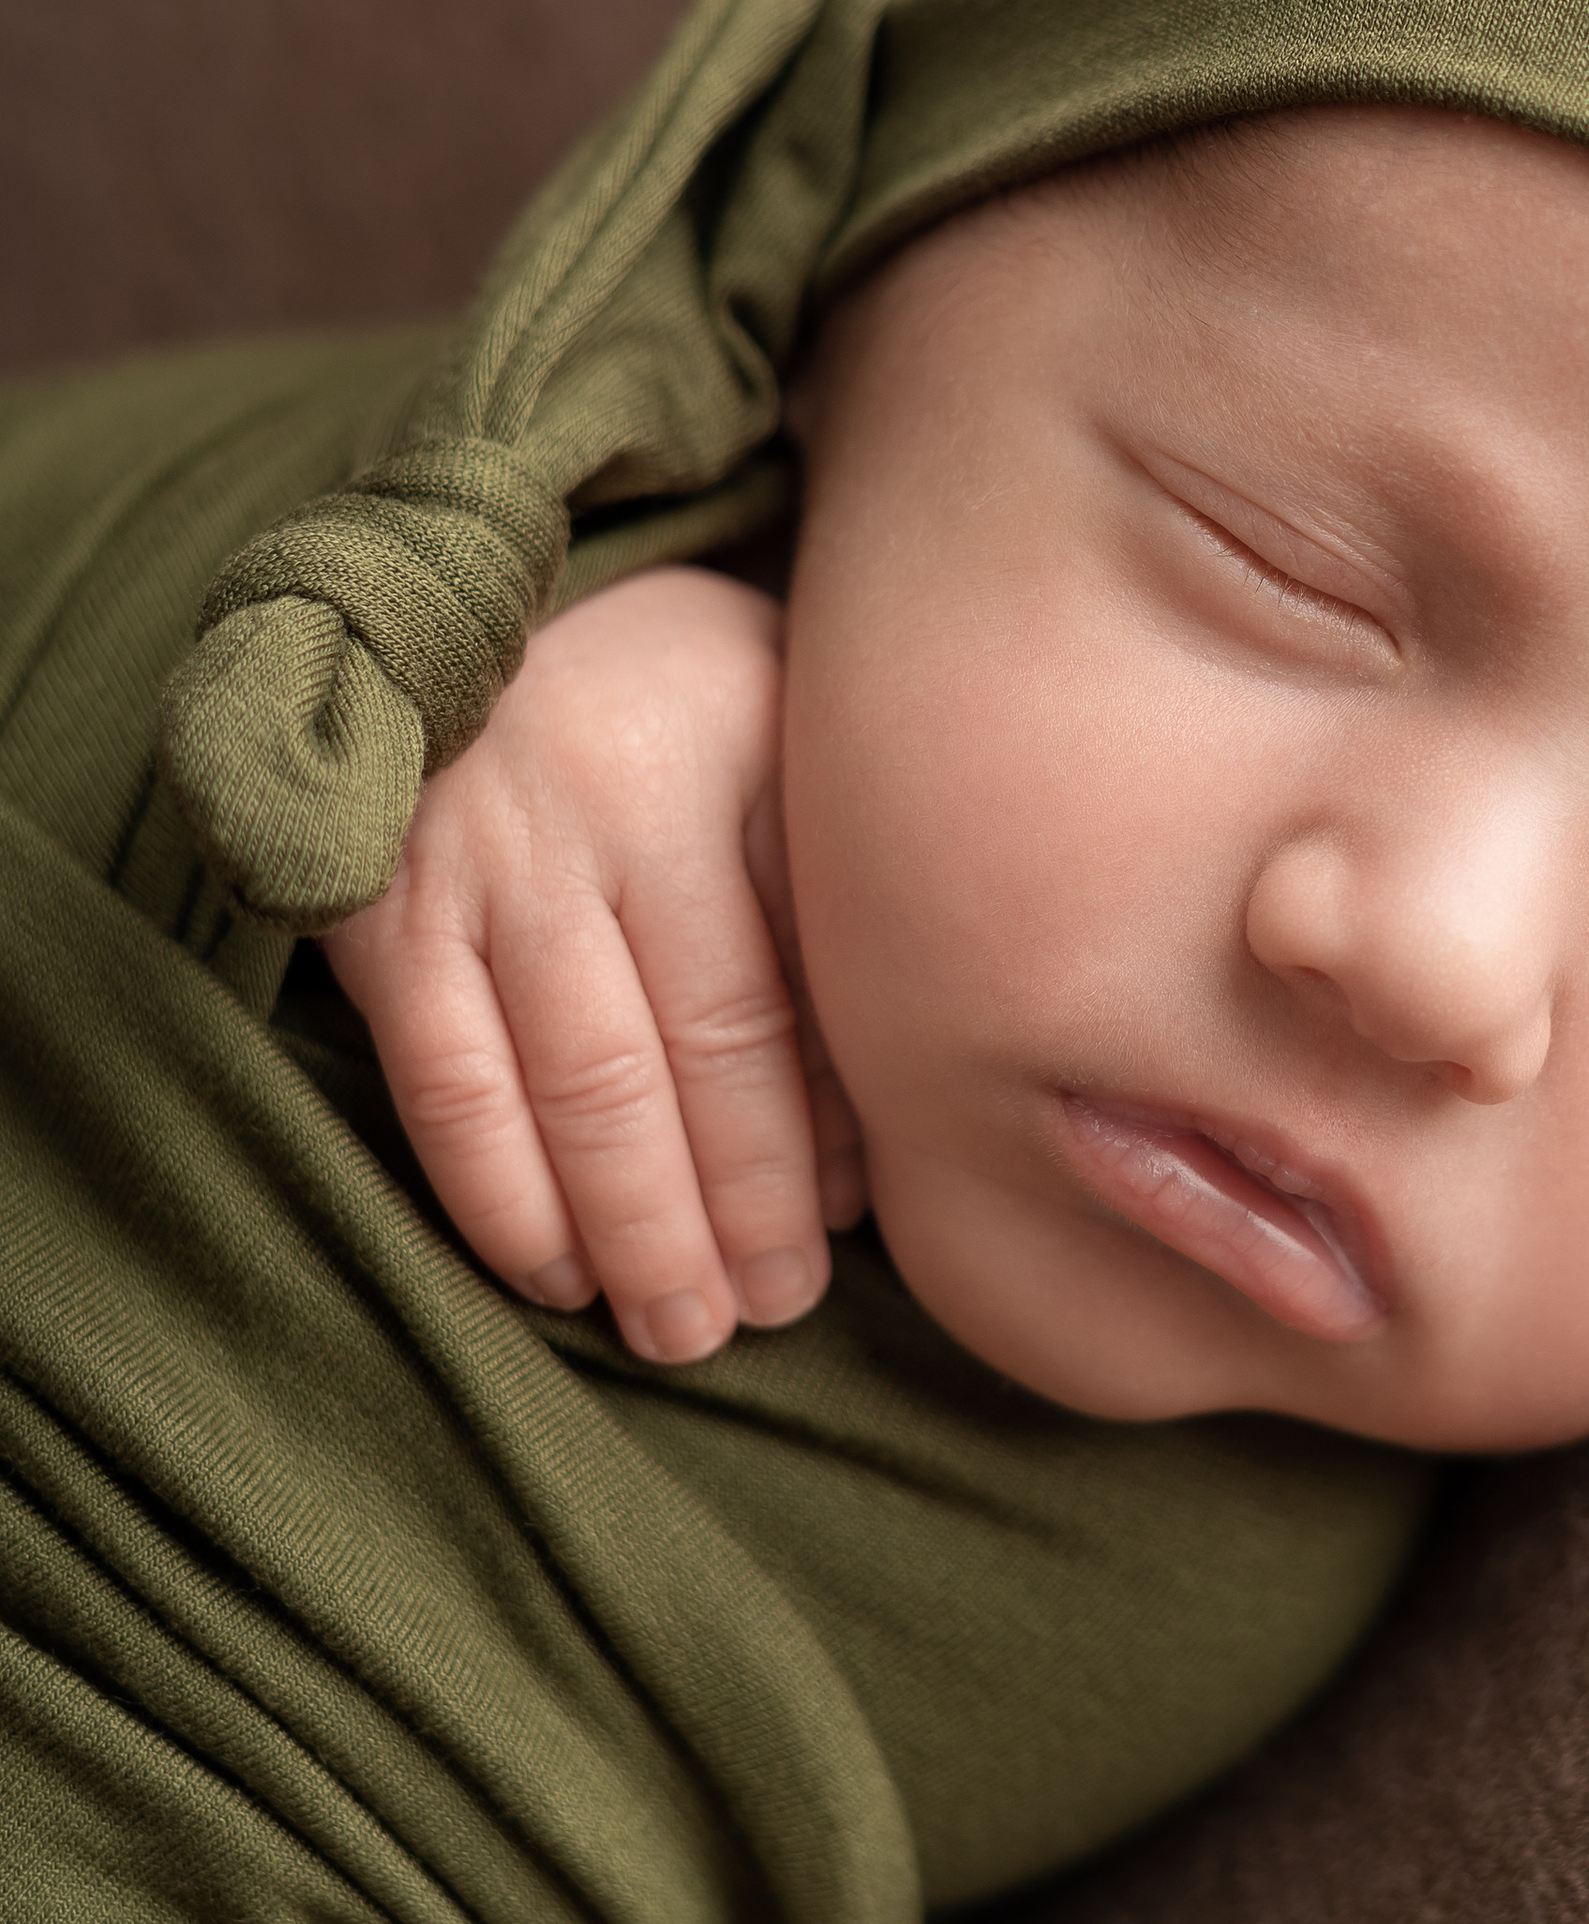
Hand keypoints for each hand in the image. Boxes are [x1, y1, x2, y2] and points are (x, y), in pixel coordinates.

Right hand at [324, 564, 862, 1361]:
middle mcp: (610, 798)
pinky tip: (555, 1272)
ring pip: (574, 1085)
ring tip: (680, 1328)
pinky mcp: (380, 902)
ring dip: (632, 1231)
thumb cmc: (679, 707)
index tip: (847, 1229)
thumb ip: (826, 898)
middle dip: (737, 1211)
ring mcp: (484, 848)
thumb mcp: (784, 744)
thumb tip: (872, 1138)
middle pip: (692, 1053)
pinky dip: (500, 1197)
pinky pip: (447, 1083)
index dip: (818, 1134)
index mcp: (737, 751)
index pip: (788, 989)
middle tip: (770, 1313)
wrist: (476, 595)